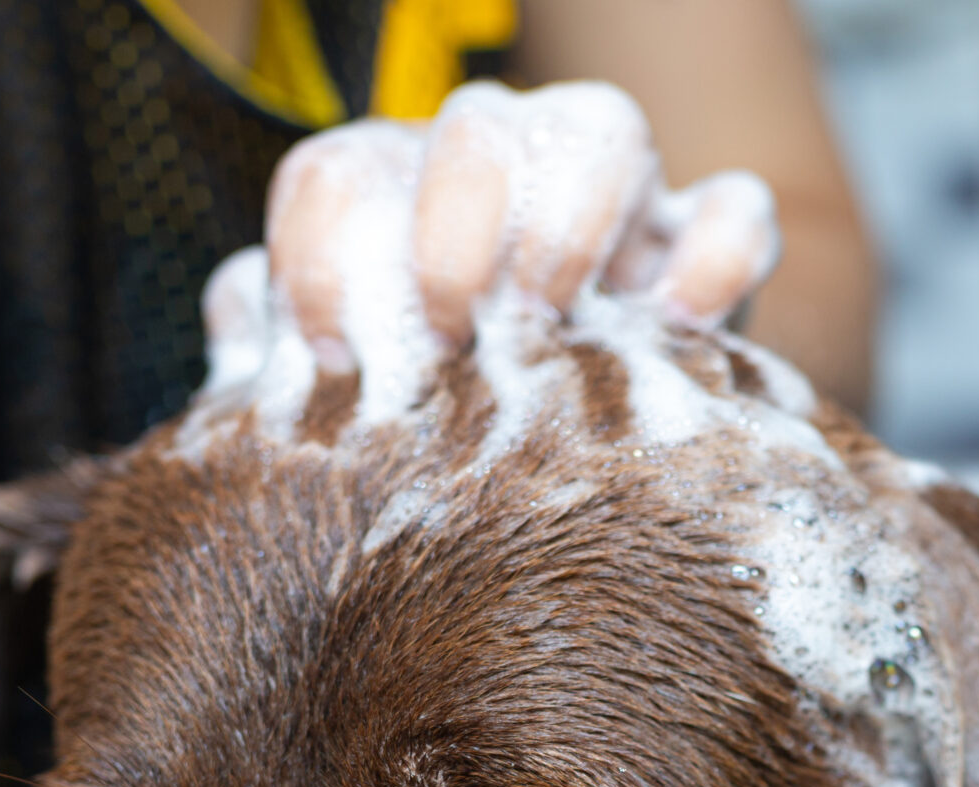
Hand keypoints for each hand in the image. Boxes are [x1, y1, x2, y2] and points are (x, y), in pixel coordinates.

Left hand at [224, 81, 780, 384]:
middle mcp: (504, 172)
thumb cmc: (443, 426)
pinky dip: (715, 259)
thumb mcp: (357, 395)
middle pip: (474, 125)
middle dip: (455, 228)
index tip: (334, 362)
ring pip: (604, 127)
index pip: (337, 175)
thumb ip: (286, 351)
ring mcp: (617, 201)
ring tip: (554, 323)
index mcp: (396, 198)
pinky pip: (735, 213)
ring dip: (571, 221)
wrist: (587, 470)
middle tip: (452, 334)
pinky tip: (681, 332)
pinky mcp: (708, 250)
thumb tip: (243, 322)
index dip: (322, 258)